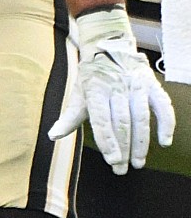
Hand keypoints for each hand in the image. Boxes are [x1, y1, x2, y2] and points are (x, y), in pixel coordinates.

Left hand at [51, 6, 175, 172]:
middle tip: (123, 169)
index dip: (108, 141)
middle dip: (124, 148)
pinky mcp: (153, 86)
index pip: (102, 120)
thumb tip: (52, 136)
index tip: (112, 160)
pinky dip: (166, 124)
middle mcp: (117, 88)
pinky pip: (163, 106)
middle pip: (122, 123)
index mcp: (96, 91)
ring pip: (141, 118)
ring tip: (138, 162)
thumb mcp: (79, 94)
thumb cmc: (93, 78)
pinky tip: (164, 141)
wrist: (111, 48)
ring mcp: (137, 87)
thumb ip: (69, 117)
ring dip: (142, 142)